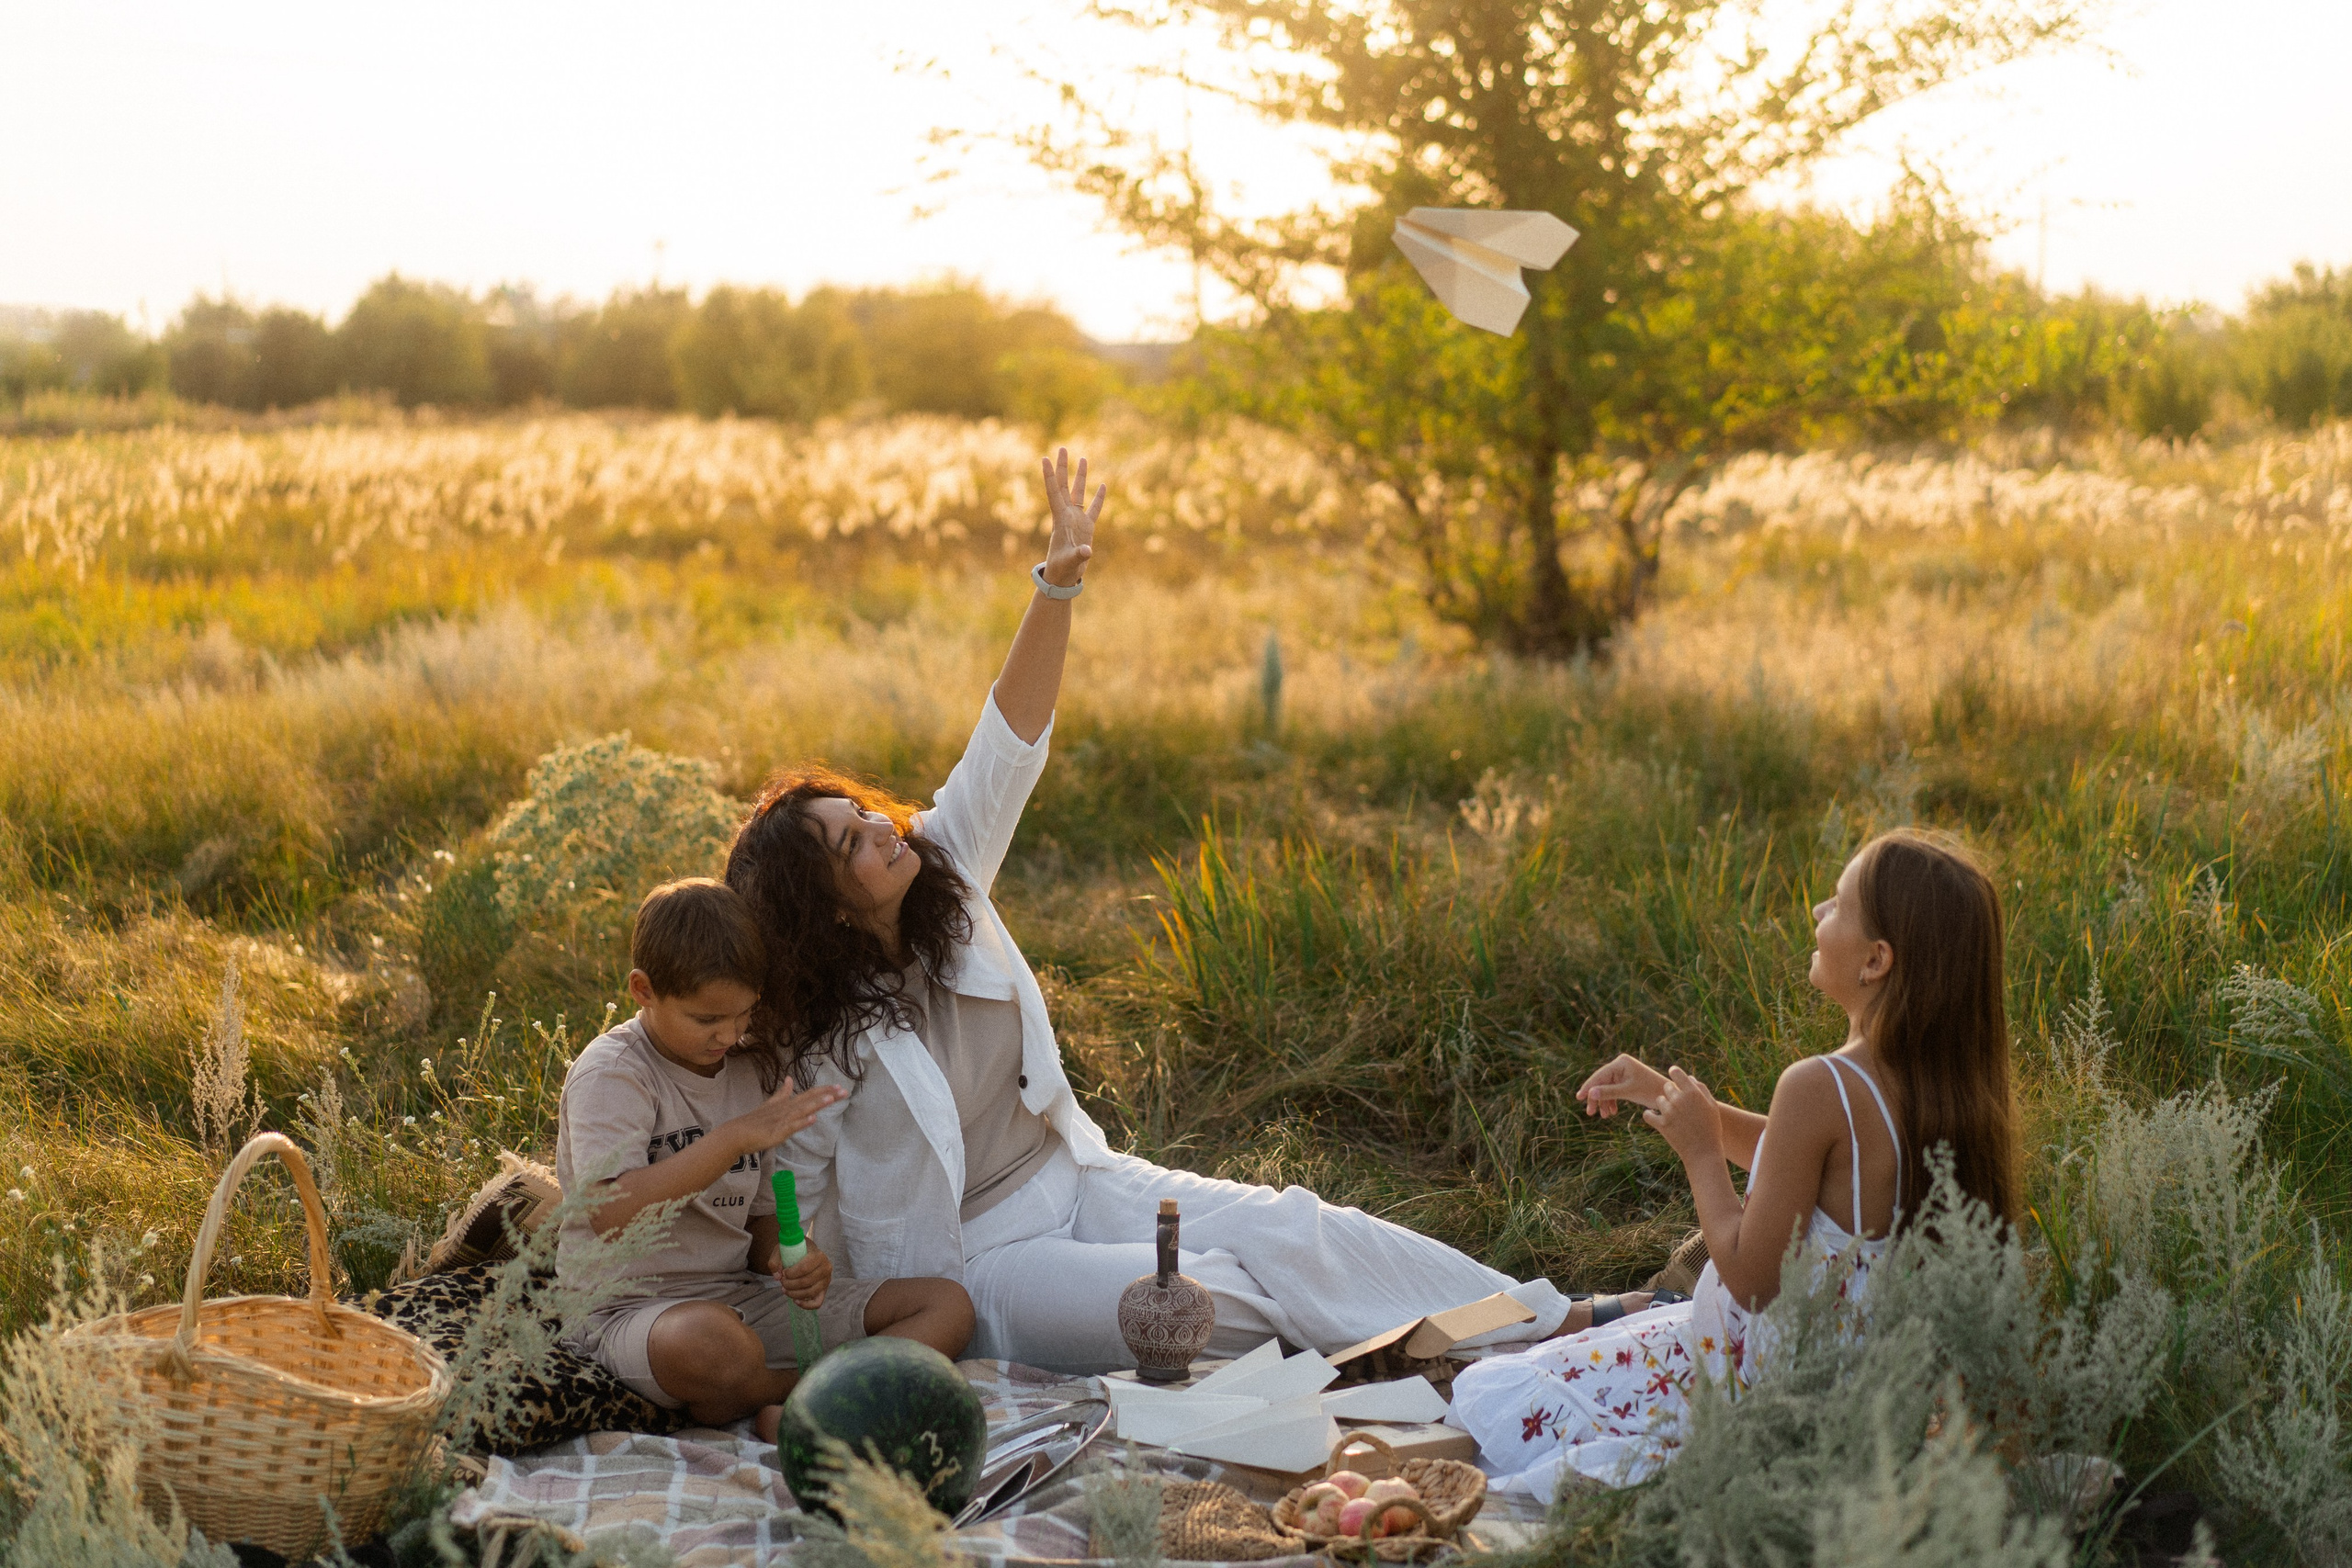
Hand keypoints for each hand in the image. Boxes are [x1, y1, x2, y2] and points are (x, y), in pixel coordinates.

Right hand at [724, 1080, 844, 1158]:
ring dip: (816, 1104)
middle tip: (844, 1091)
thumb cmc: (754, 1122)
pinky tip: (813, 1119)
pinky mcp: (777, 1132)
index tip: (839, 1087)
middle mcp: (786, 1109)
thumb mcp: (770, 1105)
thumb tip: (789, 1079)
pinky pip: (791, 1127)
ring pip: (802, 1110)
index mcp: (786, 1104)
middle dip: (826, 1095)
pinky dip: (802, 1122)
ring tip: (831, 1099)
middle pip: (809, 1100)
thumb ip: (781, 1093)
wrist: (736, 1134)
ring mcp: (781, 1120)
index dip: (823, 1091)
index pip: (808, 1095)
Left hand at [775, 1243, 830, 1308]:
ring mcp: (826, 1280)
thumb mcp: (782, 1250)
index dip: (791, 1274)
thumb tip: (777, 1277)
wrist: (805, 1252)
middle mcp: (826, 1267)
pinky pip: (817, 1303)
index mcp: (818, 1255)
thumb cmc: (794, 1251)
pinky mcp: (824, 1290)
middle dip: (790, 1284)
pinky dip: (805, 1305)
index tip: (783, 1272)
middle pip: (806, 1281)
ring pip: (810, 1292)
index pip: (804, 1268)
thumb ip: (775, 1261)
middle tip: (782, 1281)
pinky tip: (795, 1300)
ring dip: (794, 1294)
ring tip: (785, 1289)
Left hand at [1038, 447, 1103, 588]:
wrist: (1064, 576)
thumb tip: (1087, 552)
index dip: (1049, 475)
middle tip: (1062, 447)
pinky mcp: (1087, 527)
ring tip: (1083, 458)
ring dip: (1080, 476)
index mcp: (1060, 519)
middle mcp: (1067, 515)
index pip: (1053, 492)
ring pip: (1079, 492)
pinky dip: (1099, 497)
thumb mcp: (1069, 562)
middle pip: (1064, 486)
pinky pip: (1094, 508)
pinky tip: (1104, 484)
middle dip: (1063, 467)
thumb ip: (1077, 555)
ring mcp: (1077, 519)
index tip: (1044, 458)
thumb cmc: (1062, 569)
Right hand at [1577, 1053, 1668, 1117]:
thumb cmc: (1650, 1091)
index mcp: (1621, 1062)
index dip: (1589, 1087)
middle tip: (1590, 1113)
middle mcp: (1620, 1065)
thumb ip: (1608, 1092)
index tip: (1579, 1098)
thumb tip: (1589, 1094)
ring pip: (1606, 1088)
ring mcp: (1623, 1073)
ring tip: (1603, 1116)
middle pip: (1601, 1082)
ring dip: (1604, 1102)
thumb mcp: (1627, 1092)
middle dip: (1596, 1098)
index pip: (1600, 1075)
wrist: (1669, 1097)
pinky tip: (1611, 1112)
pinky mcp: (1626, 1081)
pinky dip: (1611, 1101)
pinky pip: (1613, 1091)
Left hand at [1644, 1066, 1725, 1165]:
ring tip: (1675, 1116)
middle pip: (1667, 1087)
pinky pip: (1647, 1114)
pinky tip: (1656, 1118)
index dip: (1674, 1073)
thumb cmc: (1711, 1128)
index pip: (1676, 1073)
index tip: (1674, 1074)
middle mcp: (1679, 1099)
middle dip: (1672, 1093)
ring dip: (1664, 1106)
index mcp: (1693, 1093)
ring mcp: (1669, 1112)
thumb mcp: (1712, 1107)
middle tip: (1680, 1105)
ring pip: (1659, 1100)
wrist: (1704, 1152)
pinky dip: (1650, 1116)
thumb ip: (1701, 1089)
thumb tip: (1689, 1078)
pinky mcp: (1661, 1124)